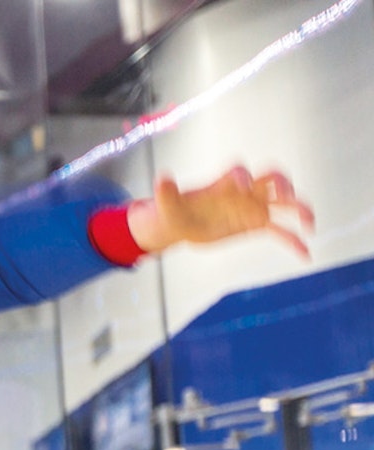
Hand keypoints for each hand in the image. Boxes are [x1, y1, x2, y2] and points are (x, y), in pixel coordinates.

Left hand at [128, 166, 313, 257]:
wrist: (179, 224)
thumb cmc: (172, 211)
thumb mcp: (167, 205)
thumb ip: (166, 193)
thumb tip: (161, 178)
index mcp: (222, 184)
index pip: (239, 172)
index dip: (243, 176)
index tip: (242, 185)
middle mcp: (243, 192)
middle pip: (271, 179)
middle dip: (282, 185)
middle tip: (286, 197)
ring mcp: (252, 207)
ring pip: (283, 204)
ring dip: (299, 209)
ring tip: (310, 224)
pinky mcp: (255, 225)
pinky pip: (280, 232)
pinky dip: (293, 241)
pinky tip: (306, 255)